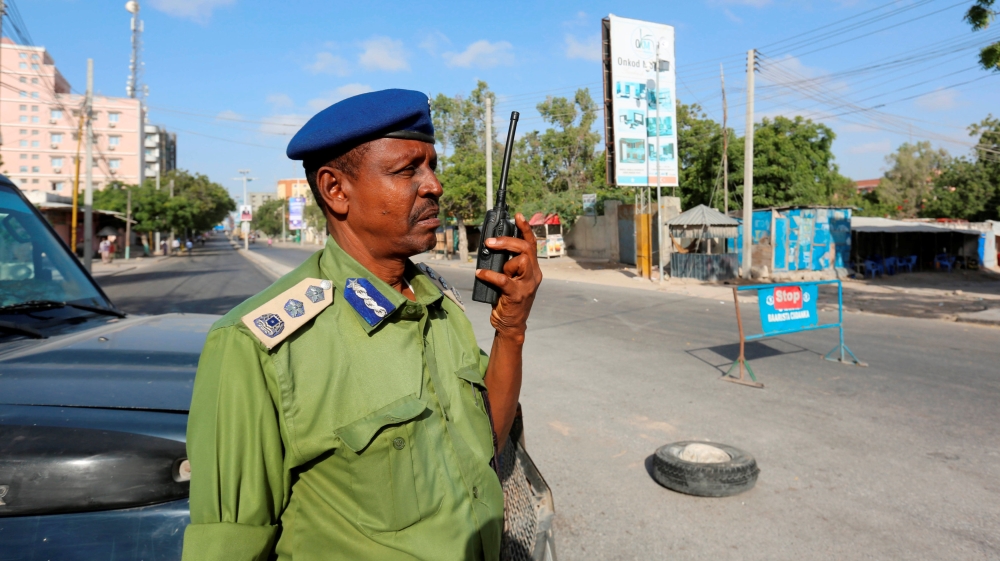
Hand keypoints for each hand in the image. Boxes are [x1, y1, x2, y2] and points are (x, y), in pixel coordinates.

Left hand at [474, 213, 542, 341]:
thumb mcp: (510, 278)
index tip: (518, 215)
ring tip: (493, 273)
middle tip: (490, 242)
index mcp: (533, 269)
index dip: (525, 228)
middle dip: (507, 241)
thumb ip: (506, 264)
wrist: (511, 325)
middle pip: (525, 249)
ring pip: (519, 261)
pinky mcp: (517, 295)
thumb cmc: (507, 299)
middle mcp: (534, 275)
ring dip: (504, 264)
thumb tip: (491, 248)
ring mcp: (527, 285)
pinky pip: (503, 279)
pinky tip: (479, 274)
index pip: (531, 244)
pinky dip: (489, 275)